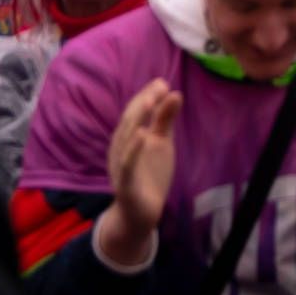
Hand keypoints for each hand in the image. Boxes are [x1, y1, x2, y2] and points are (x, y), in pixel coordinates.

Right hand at [98, 80, 180, 267]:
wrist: (141, 213)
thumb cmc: (150, 173)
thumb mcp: (161, 142)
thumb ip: (165, 119)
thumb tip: (175, 92)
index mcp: (128, 136)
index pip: (135, 111)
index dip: (147, 95)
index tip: (163, 82)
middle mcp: (120, 147)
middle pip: (129, 120)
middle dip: (143, 102)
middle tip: (160, 86)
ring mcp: (121, 165)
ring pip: (125, 139)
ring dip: (137, 119)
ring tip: (150, 102)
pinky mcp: (125, 183)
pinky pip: (127, 164)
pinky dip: (133, 149)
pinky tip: (142, 134)